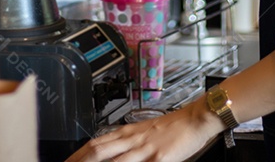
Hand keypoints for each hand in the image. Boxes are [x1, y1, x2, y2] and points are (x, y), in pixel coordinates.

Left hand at [65, 99, 224, 161]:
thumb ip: (128, 141)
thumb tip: (112, 150)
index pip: (95, 143)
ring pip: (114, 160)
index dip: (78, 155)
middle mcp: (132, 140)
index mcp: (128, 132)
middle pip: (98, 151)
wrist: (196, 118)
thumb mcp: (145, 131)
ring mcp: (145, 150)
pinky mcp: (159, 158)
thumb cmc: (174, 126)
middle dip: (79, 161)